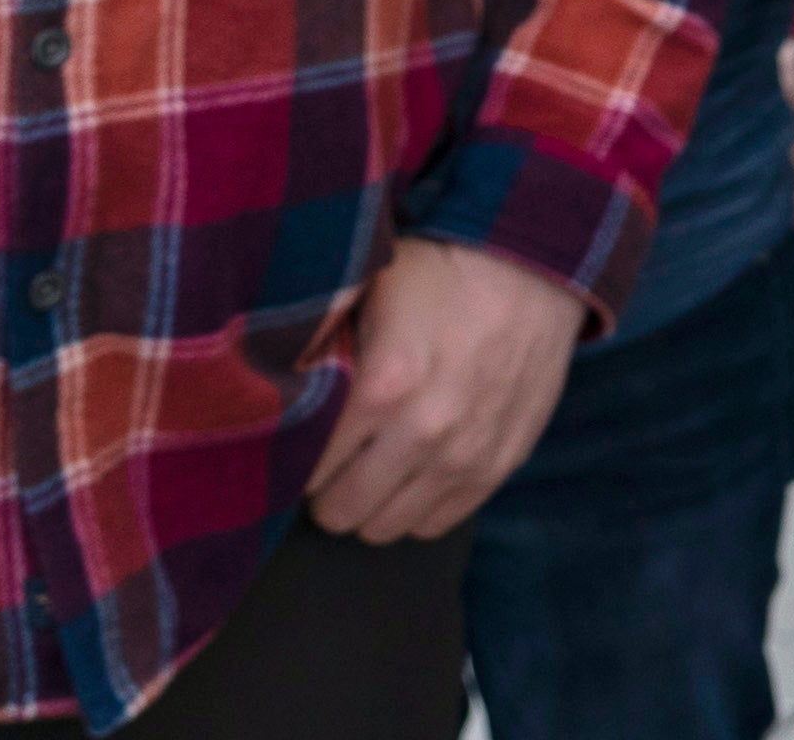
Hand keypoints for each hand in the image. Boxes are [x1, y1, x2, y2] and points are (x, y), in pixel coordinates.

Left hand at [309, 238, 587, 541]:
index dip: (293, 459)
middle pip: (341, 511)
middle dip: (328, 489)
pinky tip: (414, 470)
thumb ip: (316, 339)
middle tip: (332, 458)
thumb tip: (256, 380)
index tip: (296, 442)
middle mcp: (426, 432)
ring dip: (372, 502)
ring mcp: (468, 454)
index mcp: (383, 387)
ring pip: (386, 528)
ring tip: (372, 466)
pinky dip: (418, 506)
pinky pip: (438, 523)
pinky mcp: (502, 463)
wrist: (537, 265)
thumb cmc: (443, 273)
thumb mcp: (369, 287)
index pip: (305, 471)